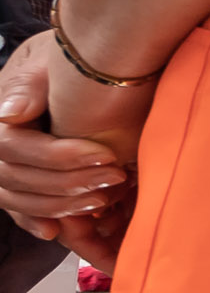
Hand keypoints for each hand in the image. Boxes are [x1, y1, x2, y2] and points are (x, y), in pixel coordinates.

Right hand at [0, 33, 134, 265]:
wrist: (72, 65)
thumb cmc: (63, 60)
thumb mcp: (47, 60)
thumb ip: (29, 85)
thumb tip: (9, 113)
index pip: (15, 147)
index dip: (60, 156)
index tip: (105, 155)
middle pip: (17, 178)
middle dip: (68, 182)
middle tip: (115, 178)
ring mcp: (1, 167)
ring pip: (19, 199)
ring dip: (62, 205)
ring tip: (103, 198)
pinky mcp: (16, 183)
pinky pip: (18, 210)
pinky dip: (37, 222)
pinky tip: (57, 232)